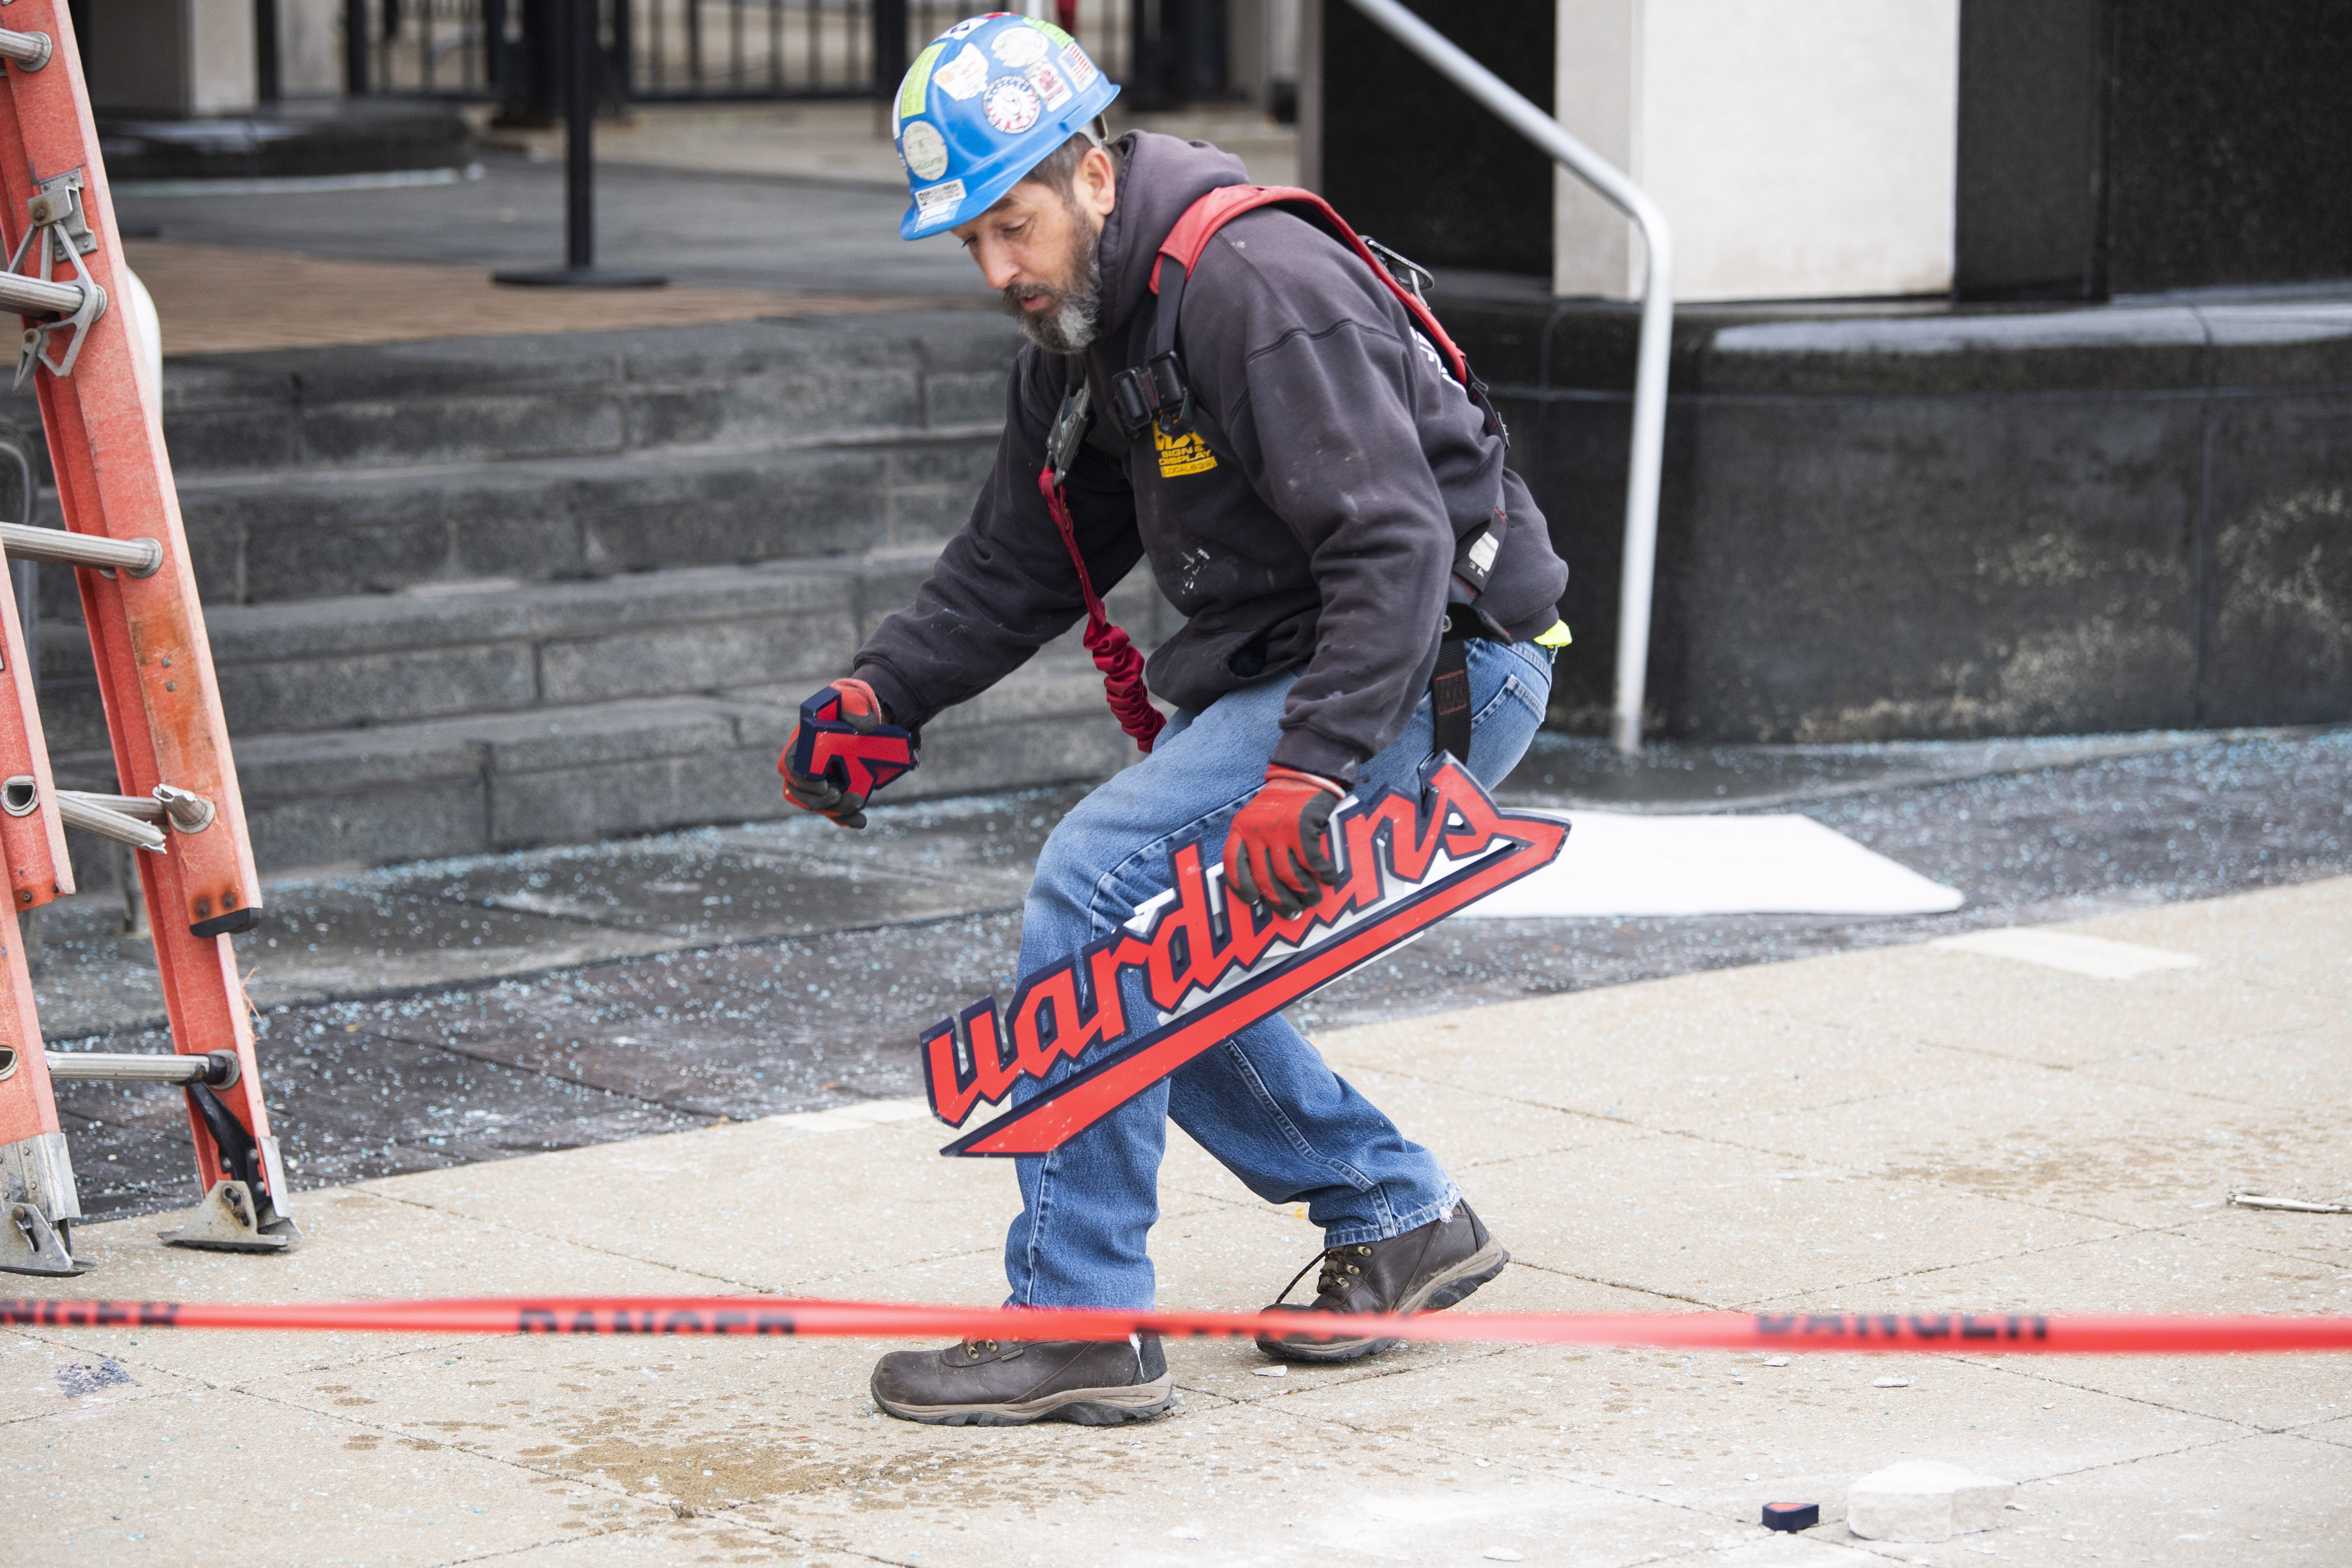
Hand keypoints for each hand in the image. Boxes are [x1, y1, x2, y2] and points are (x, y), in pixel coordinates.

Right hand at [779, 677, 913, 829]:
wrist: (859, 722)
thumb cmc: (847, 709)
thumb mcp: (853, 704)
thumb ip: (857, 710)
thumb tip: (867, 726)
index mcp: (802, 746)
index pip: (789, 767)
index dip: (802, 780)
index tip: (824, 784)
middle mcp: (805, 767)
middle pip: (799, 793)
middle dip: (818, 801)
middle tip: (840, 795)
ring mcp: (818, 783)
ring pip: (816, 805)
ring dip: (835, 810)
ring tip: (859, 804)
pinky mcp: (833, 792)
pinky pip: (833, 812)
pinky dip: (845, 819)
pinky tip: (860, 822)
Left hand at [1223, 764, 1345, 916]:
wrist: (1304, 774)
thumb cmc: (1281, 804)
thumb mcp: (1256, 820)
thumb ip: (1254, 846)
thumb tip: (1262, 887)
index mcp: (1240, 829)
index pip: (1232, 866)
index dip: (1242, 889)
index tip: (1255, 902)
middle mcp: (1255, 831)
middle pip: (1264, 878)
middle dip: (1280, 901)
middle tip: (1293, 913)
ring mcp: (1278, 830)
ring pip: (1289, 875)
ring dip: (1304, 893)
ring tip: (1313, 900)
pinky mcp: (1302, 827)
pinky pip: (1312, 862)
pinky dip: (1323, 875)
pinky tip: (1329, 879)